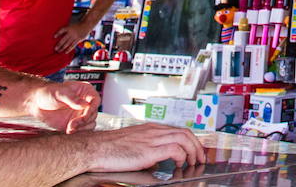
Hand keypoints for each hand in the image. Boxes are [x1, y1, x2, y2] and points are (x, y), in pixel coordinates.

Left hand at [29, 80, 99, 133]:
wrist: (37, 103)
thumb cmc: (49, 93)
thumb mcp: (60, 92)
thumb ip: (72, 98)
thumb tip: (85, 105)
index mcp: (86, 92)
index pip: (95, 101)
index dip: (92, 109)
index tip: (84, 116)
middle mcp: (86, 103)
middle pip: (93, 114)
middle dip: (84, 121)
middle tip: (71, 124)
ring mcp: (81, 114)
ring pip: (90, 123)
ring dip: (82, 128)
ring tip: (69, 128)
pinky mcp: (75, 124)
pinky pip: (82, 130)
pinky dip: (78, 132)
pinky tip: (68, 131)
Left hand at [54, 21, 91, 53]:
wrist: (86, 25)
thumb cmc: (77, 26)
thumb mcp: (70, 26)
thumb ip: (65, 30)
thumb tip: (57, 36)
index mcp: (69, 28)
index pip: (62, 30)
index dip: (58, 33)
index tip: (54, 37)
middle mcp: (71, 32)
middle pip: (64, 39)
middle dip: (59, 44)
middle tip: (55, 49)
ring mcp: (75, 36)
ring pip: (67, 43)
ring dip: (62, 48)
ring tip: (58, 51)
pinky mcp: (78, 40)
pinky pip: (73, 45)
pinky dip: (69, 49)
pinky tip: (65, 52)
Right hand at [78, 123, 206, 172]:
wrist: (95, 148)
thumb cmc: (109, 148)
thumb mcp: (134, 144)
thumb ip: (148, 148)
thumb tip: (158, 159)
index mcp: (151, 129)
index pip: (178, 130)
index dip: (191, 140)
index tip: (196, 150)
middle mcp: (154, 131)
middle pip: (186, 132)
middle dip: (197, 146)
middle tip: (200, 158)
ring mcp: (152, 139)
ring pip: (184, 138)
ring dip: (193, 151)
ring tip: (193, 162)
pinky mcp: (148, 150)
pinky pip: (174, 149)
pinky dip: (181, 156)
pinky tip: (179, 164)